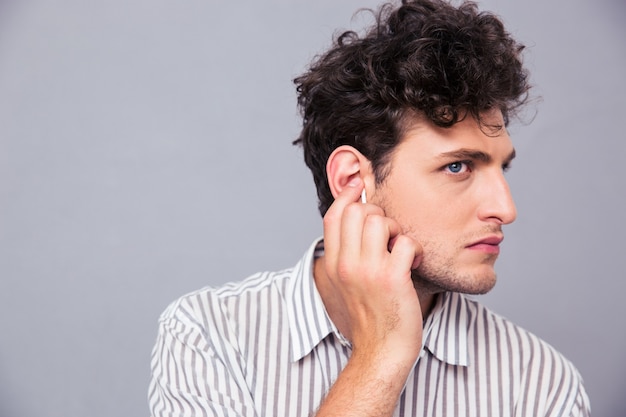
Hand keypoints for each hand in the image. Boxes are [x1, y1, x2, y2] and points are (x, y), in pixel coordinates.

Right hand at [321, 178, 423, 362]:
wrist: (381, 351)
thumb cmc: (371, 315)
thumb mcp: (347, 283)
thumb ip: (347, 253)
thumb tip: (357, 217)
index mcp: (333, 264)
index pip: (334, 215)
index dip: (348, 194)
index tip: (361, 186)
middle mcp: (346, 264)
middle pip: (357, 211)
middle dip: (377, 214)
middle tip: (388, 235)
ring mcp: (368, 271)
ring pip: (381, 221)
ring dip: (396, 230)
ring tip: (399, 249)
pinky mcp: (392, 279)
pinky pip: (406, 242)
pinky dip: (413, 249)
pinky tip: (412, 264)